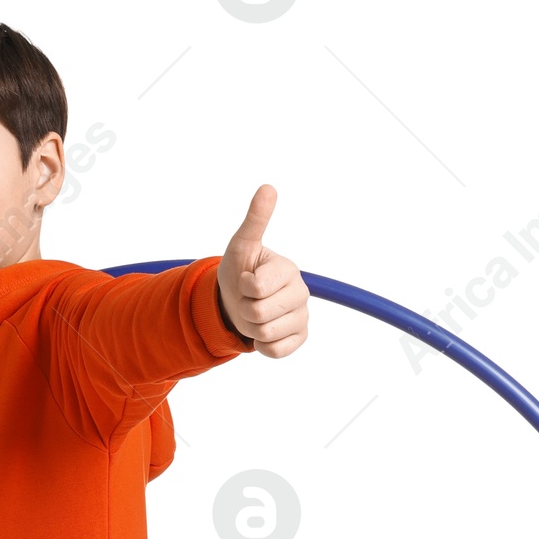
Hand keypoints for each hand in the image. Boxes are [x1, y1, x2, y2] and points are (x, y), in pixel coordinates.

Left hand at [216, 184, 309, 357]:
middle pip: (259, 313)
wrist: (237, 301)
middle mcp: (301, 292)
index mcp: (288, 269)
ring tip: (254, 313)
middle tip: (248, 299)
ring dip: (251, 327)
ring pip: (265, 333)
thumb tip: (268, 188)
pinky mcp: (299, 338)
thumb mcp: (241, 245)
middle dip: (244, 308)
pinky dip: (262, 345)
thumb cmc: (240, 270)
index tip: (247, 279)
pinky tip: (263, 330)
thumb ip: (255, 219)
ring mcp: (302, 317)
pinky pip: (274, 351)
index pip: (257, 288)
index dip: (243, 286)